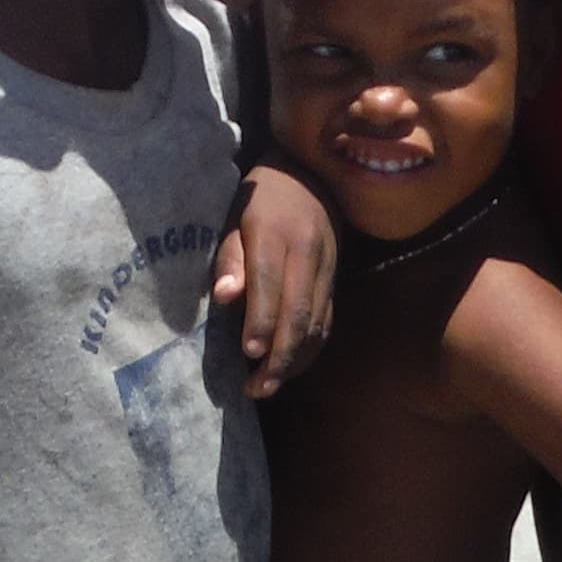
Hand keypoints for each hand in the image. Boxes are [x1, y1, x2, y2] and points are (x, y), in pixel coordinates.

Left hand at [214, 165, 335, 389]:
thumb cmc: (259, 199)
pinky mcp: (336, 279)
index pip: (270, 284)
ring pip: (317, 322)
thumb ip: (229, 258)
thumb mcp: (234, 218)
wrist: (310, 174)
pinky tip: (291, 366)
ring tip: (269, 386)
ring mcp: (327, 267)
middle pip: (299, 312)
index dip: (262, 321)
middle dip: (280, 355)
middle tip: (258, 388)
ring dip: (296, 360)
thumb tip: (225, 296)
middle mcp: (307, 253)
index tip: (248, 354)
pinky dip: (310, 348)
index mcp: (275, 234)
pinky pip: (327, 320)